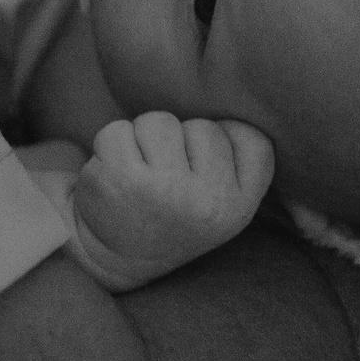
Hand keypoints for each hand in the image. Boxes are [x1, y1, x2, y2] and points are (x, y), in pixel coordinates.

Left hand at [70, 113, 276, 291]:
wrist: (114, 258)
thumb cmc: (174, 214)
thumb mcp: (225, 202)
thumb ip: (241, 160)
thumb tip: (232, 102)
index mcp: (239, 207)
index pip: (250, 139)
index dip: (225, 142)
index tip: (202, 172)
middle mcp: (209, 202)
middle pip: (201, 126)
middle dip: (180, 143)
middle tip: (165, 182)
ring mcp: (166, 190)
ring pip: (158, 123)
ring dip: (142, 141)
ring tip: (139, 175)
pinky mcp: (123, 180)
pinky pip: (116, 131)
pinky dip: (108, 146)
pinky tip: (113, 176)